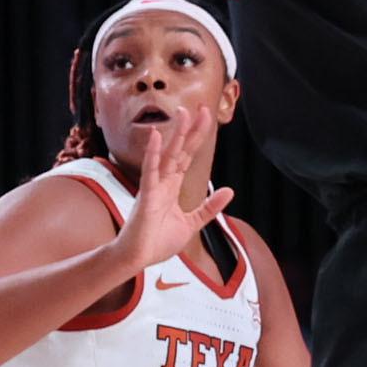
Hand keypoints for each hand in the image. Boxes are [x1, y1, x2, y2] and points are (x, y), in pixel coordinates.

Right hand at [112, 105, 231, 273]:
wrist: (137, 259)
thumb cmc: (157, 242)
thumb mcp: (191, 223)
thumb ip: (209, 207)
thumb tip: (229, 191)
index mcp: (172, 187)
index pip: (187, 156)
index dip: (197, 137)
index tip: (206, 117)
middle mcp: (163, 182)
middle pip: (180, 150)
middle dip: (190, 129)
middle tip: (200, 107)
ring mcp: (154, 187)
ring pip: (167, 155)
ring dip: (176, 134)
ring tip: (183, 113)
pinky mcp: (146, 196)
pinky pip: (150, 171)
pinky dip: (154, 153)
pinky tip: (157, 136)